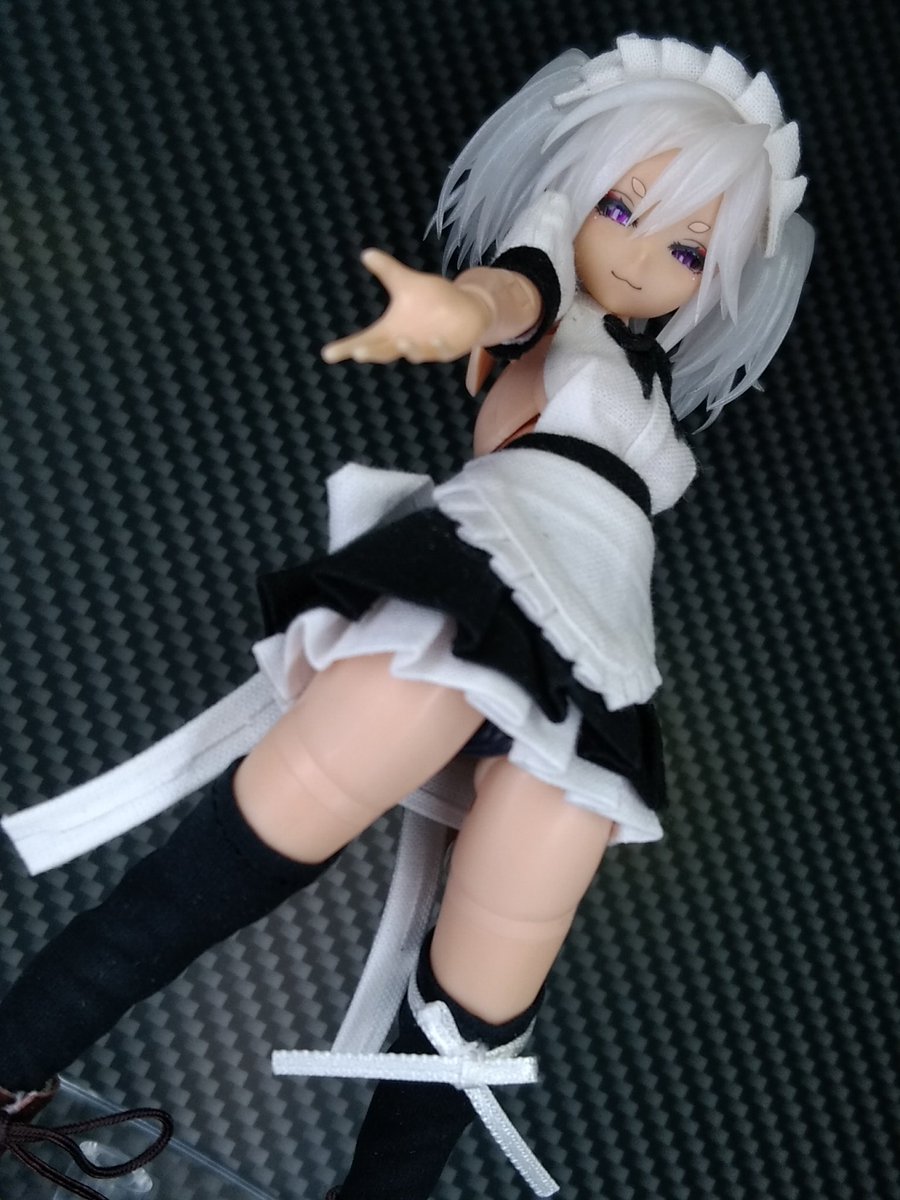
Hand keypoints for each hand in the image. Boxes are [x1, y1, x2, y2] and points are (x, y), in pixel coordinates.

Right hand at [321, 249, 493, 365]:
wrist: (465, 310)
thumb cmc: (431, 301)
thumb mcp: (407, 284)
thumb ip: (387, 271)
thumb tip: (367, 252)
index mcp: (391, 331)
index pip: (364, 341)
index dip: (345, 348)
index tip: (327, 354)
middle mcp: (405, 343)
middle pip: (384, 352)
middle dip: (372, 352)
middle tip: (358, 352)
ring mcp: (425, 348)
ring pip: (413, 353)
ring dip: (407, 348)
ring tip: (400, 339)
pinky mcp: (446, 349)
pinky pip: (441, 351)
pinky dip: (437, 347)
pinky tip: (436, 339)